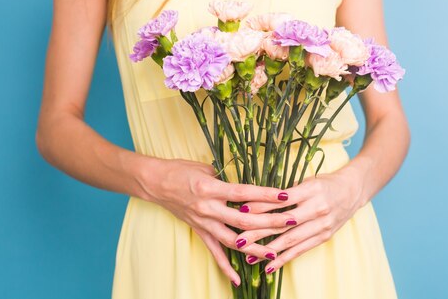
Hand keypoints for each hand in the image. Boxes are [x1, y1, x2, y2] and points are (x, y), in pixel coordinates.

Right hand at [135, 156, 296, 284]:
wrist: (156, 182)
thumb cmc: (182, 170)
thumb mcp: (206, 168)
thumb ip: (227, 178)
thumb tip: (247, 186)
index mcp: (212, 188)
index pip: (244, 192)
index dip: (265, 194)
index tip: (285, 196)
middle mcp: (209, 208)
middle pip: (244, 219)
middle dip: (269, 221)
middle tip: (290, 222)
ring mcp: (204, 222)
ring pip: (232, 240)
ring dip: (254, 248)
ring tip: (273, 253)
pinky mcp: (199, 231)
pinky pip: (214, 252)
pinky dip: (225, 267)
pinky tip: (237, 279)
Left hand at [232, 163, 365, 273]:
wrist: (353, 190)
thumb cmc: (324, 183)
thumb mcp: (306, 180)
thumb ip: (285, 191)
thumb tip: (255, 199)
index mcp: (311, 190)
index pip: (281, 200)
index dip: (261, 206)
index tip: (241, 210)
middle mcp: (318, 208)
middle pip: (283, 222)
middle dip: (259, 232)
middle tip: (239, 240)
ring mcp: (322, 224)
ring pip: (291, 239)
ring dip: (269, 250)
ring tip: (249, 257)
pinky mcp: (324, 236)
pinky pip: (301, 249)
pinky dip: (285, 258)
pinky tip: (270, 265)